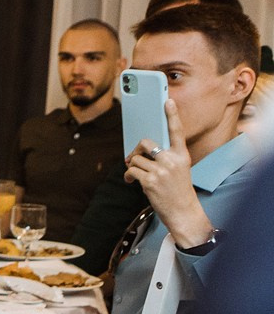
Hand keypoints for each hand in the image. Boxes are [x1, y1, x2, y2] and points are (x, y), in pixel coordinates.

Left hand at [125, 110, 209, 241]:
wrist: (183, 212)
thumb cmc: (178, 190)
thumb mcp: (179, 170)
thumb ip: (166, 158)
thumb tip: (143, 150)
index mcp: (182, 156)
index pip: (177, 132)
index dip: (172, 115)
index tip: (167, 101)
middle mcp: (173, 161)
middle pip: (146, 143)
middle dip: (136, 150)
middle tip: (134, 158)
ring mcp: (161, 171)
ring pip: (136, 159)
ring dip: (132, 167)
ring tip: (136, 175)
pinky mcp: (150, 181)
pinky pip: (131, 171)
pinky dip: (129, 176)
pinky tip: (132, 181)